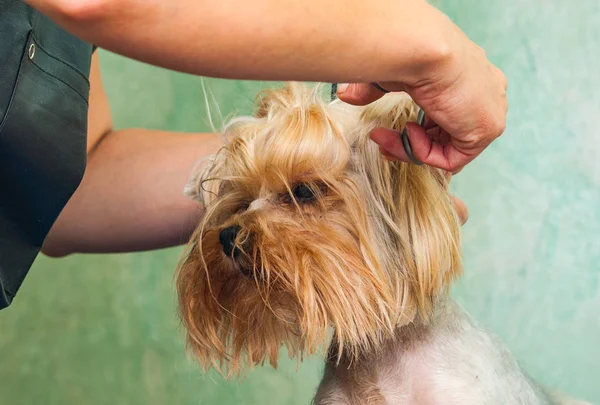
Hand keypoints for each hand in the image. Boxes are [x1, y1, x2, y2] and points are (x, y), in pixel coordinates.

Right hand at [337, 35, 506, 173]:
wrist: (422, 46)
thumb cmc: (407, 50)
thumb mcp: (389, 75)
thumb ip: (374, 90)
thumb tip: (346, 96)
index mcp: (471, 78)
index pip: (445, 117)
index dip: (415, 131)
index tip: (385, 132)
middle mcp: (486, 94)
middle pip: (446, 138)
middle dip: (410, 144)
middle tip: (381, 141)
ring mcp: (490, 112)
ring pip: (447, 151)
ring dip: (411, 148)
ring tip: (386, 136)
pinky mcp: (488, 129)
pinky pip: (453, 159)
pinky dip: (425, 153)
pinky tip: (409, 131)